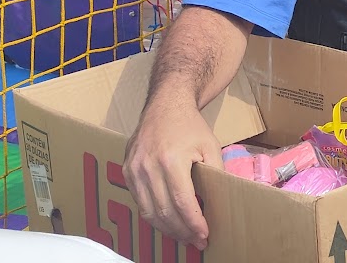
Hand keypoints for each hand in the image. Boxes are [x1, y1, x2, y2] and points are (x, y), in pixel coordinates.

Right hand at [124, 95, 220, 249]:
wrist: (165, 105)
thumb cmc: (190, 126)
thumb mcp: (211, 146)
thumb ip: (215, 173)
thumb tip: (220, 202)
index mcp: (171, 160)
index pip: (182, 202)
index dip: (194, 223)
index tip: (204, 235)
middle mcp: (148, 167)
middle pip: (164, 211)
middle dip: (182, 231)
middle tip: (196, 241)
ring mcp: (134, 169)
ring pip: (148, 211)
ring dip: (167, 229)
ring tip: (183, 236)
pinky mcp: (126, 171)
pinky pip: (140, 201)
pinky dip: (153, 215)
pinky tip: (167, 222)